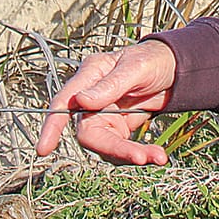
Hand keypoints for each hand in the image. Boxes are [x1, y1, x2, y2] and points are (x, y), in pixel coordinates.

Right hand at [34, 40, 178, 165]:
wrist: (175, 69)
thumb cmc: (153, 60)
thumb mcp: (135, 68)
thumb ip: (110, 85)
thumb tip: (81, 101)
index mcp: (90, 76)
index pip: (64, 103)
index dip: (52, 126)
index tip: (43, 149)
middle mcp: (91, 98)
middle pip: (89, 133)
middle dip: (114, 149)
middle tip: (140, 158)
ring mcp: (104, 115)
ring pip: (105, 146)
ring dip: (130, 155)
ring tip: (158, 156)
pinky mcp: (117, 128)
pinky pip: (120, 149)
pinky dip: (137, 154)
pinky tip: (156, 154)